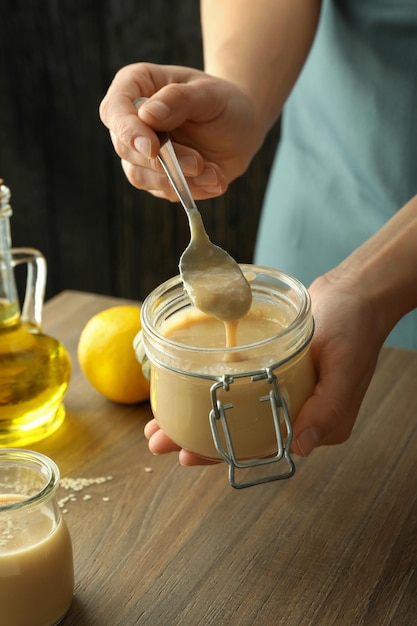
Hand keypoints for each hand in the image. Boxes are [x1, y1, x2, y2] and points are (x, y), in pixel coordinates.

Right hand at [99, 63, 263, 200]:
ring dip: (177, 180)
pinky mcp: (157, 179)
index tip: (152, 148)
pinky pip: (165, 191)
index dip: (128, 131)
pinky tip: (216, 179)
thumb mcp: (209, 94)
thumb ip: (179, 99)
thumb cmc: (223, 102)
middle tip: (197, 163)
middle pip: (126, 149)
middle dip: (162, 162)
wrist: (241, 128)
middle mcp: (132, 122)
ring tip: (214, 174)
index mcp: (136, 87)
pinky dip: (192, 190)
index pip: (114, 110)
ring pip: (140, 176)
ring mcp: (141, 153)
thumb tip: (147, 115)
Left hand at [144, 270, 384, 462]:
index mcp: (308, 422)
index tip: (186, 457)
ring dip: (191, 412)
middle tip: (156, 440)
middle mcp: (287, 409)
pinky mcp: (265, 363)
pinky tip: (180, 382)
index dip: (220, 456)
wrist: (355, 293)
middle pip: (234, 431)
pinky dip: (204, 383)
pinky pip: (232, 379)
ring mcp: (273, 385)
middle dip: (194, 438)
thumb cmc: (356, 330)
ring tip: (156, 418)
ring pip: (227, 406)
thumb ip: (328, 411)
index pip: (257, 448)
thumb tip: (301, 448)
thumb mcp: (346, 370)